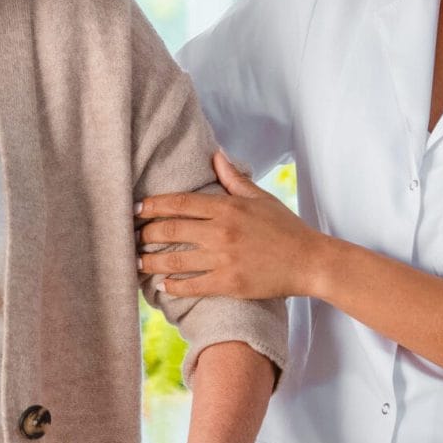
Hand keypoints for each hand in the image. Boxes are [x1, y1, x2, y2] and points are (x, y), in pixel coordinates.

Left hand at [137, 150, 322, 300]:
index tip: (136, 209)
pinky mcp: (229, 283)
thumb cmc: (286, 228)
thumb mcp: (261, 198)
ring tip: (138, 263)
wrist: (310, 261)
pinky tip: (163, 285)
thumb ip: (234, 178)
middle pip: (170, 230)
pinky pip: (192, 286)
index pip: (180, 203)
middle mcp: (221, 231)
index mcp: (227, 207)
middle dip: (145, 234)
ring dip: (151, 262)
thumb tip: (216, 156)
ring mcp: (224, 259)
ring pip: (175, 260)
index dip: (153, 206)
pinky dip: (173, 286)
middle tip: (132, 238)